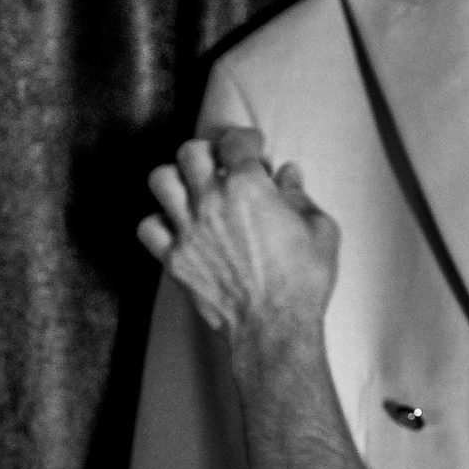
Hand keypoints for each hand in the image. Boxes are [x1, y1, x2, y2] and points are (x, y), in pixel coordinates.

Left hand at [138, 125, 340, 351]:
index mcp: (249, 187)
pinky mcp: (174, 260)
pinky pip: (147, 227)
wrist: (275, 328)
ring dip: (175, 179)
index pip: (235, 141)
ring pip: (160, 180)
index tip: (252, 146)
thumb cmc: (303, 282)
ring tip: (190, 188)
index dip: (245, 139)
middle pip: (191, 152)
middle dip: (207, 152)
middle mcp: (211, 201)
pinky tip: (176, 226)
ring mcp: (188, 230)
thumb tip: (289, 176)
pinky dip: (158, 222)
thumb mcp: (321, 231)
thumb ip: (300, 196)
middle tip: (219, 163)